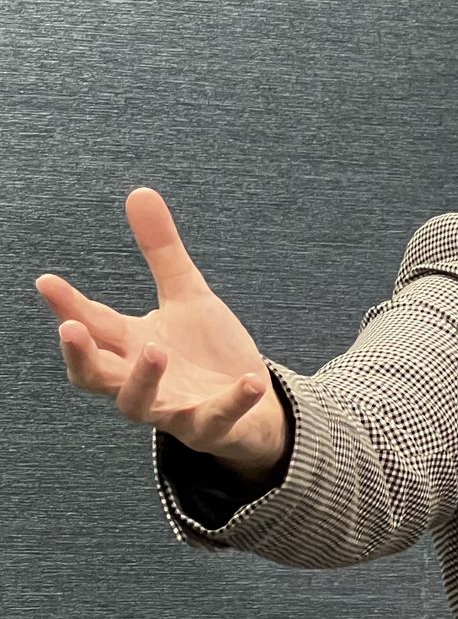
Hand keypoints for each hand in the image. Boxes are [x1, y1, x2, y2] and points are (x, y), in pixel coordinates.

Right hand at [36, 188, 286, 477]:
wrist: (250, 406)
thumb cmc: (204, 353)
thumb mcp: (187, 297)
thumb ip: (161, 252)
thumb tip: (140, 192)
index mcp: (130, 347)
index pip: (91, 325)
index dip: (67, 305)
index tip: (46, 281)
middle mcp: (142, 382)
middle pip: (94, 376)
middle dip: (81, 354)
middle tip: (71, 327)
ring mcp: (173, 409)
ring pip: (140, 404)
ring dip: (144, 379)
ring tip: (156, 350)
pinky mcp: (211, 427)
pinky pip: (216, 419)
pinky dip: (233, 401)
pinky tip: (251, 379)